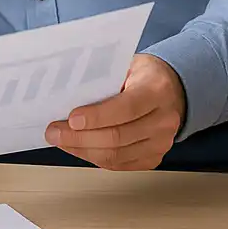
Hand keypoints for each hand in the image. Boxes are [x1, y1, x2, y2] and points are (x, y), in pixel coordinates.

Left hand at [44, 54, 186, 170]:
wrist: (173, 90)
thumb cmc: (145, 75)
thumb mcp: (127, 64)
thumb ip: (103, 76)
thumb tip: (68, 91)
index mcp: (156, 90)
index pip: (126, 108)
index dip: (97, 116)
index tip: (71, 119)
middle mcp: (163, 120)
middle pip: (118, 137)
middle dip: (80, 137)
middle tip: (55, 132)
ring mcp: (160, 142)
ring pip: (116, 155)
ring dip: (82, 150)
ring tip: (60, 141)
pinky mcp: (153, 157)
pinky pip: (119, 164)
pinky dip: (94, 157)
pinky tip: (78, 148)